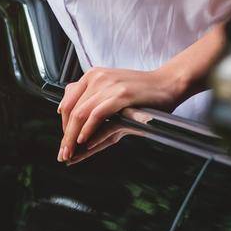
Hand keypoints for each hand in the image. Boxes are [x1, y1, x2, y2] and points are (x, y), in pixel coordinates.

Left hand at [56, 64, 185, 161]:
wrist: (167, 84)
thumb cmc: (142, 95)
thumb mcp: (113, 97)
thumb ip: (94, 111)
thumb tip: (77, 137)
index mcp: (92, 76)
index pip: (68, 102)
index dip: (63, 124)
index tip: (64, 142)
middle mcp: (97, 77)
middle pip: (72, 109)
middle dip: (65, 135)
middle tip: (63, 154)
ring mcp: (108, 85)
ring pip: (81, 113)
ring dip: (72, 136)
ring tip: (70, 153)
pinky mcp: (121, 95)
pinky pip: (97, 114)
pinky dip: (88, 130)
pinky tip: (83, 142)